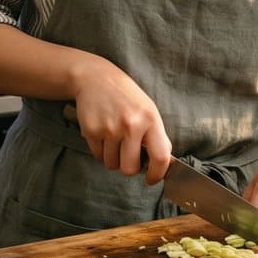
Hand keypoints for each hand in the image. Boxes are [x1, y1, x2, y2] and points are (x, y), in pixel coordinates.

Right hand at [70, 58, 171, 184]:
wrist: (96, 78)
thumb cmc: (127, 97)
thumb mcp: (148, 111)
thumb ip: (157, 137)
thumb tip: (167, 164)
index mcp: (150, 119)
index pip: (160, 157)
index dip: (157, 174)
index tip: (152, 179)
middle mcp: (131, 125)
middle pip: (130, 169)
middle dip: (129, 168)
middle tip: (129, 157)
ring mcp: (109, 128)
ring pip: (111, 164)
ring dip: (113, 158)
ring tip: (114, 140)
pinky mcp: (91, 130)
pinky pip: (97, 156)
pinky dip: (100, 151)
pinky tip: (103, 133)